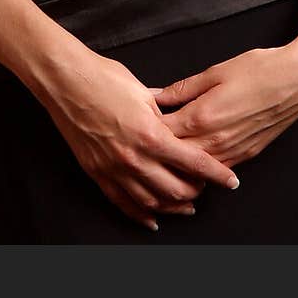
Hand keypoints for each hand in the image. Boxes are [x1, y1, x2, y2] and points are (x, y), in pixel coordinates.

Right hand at [37, 49, 241, 231]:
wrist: (66, 82)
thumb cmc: (103, 78)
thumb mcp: (143, 91)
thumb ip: (164, 111)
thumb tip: (179, 118)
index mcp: (151, 134)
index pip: (194, 163)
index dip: (217, 174)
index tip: (231, 181)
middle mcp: (135, 158)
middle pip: (176, 190)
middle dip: (196, 191)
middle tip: (205, 186)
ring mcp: (115, 169)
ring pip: (152, 203)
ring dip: (173, 207)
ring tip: (186, 205)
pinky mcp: (98, 174)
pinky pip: (124, 204)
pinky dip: (141, 215)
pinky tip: (153, 219)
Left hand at [148, 35, 297, 168]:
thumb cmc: (259, 69)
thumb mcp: (215, 71)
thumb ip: (184, 88)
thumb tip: (158, 96)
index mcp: (202, 117)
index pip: (162, 134)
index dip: (145, 131)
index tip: (132, 126)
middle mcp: (215, 141)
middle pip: (175, 158)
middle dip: (156, 155)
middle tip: (139, 149)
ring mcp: (233, 151)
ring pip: (196, 171)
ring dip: (179, 168)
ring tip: (162, 161)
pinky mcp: (247, 155)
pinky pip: (217, 169)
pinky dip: (202, 169)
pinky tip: (193, 163)